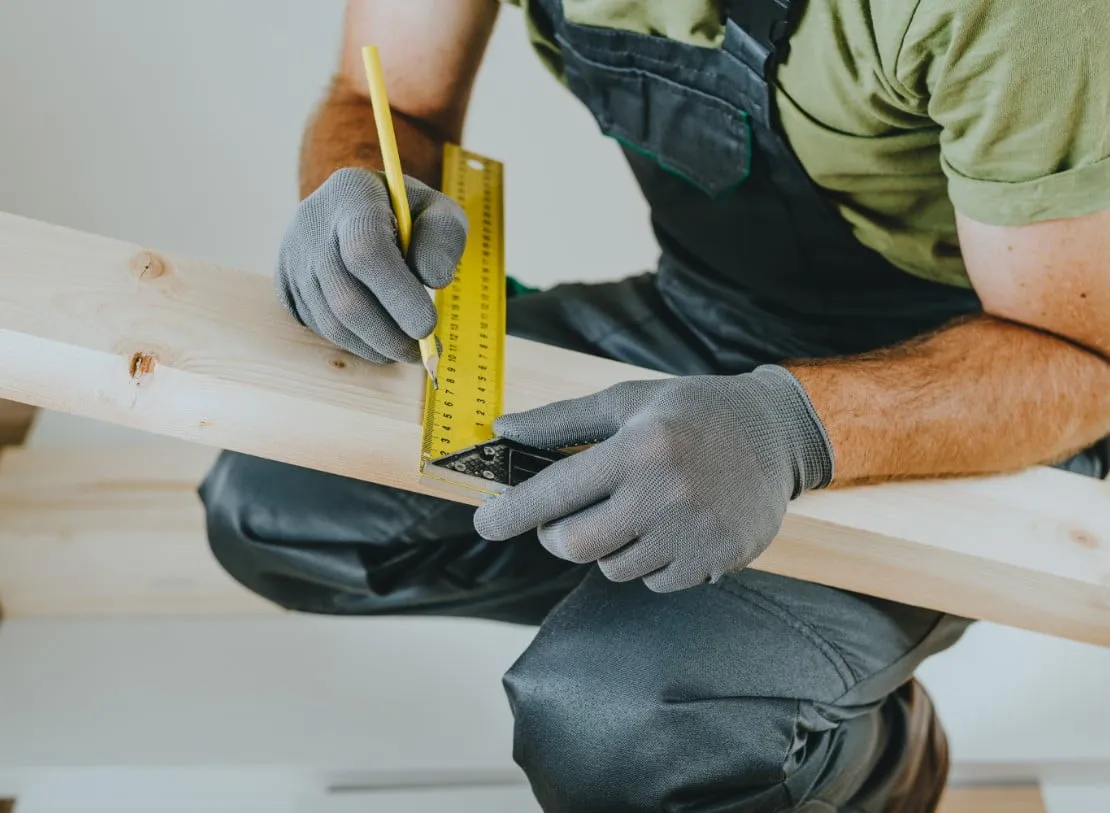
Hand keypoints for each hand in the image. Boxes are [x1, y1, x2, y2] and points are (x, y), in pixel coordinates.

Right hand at [275, 167, 466, 362]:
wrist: (358, 207)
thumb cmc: (408, 213)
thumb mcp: (438, 210)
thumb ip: (444, 236)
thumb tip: (434, 279)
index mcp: (352, 193)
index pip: (367, 248)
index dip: (398, 294)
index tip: (428, 327)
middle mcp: (313, 223)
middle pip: (346, 297)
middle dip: (389, 335)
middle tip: (423, 353)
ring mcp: (294, 255)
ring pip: (332, 321)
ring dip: (374, 345)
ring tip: (406, 349)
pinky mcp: (286, 281)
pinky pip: (320, 326)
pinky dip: (356, 342)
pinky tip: (381, 338)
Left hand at [473, 366, 833, 591]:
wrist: (776, 432)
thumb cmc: (691, 411)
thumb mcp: (628, 400)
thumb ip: (562, 420)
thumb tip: (502, 430)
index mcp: (638, 448)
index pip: (555, 492)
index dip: (510, 513)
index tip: (484, 523)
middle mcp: (664, 494)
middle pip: (576, 545)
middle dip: (555, 537)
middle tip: (560, 520)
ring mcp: (694, 534)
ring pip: (614, 568)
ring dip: (608, 547)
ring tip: (632, 511)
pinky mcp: (717, 561)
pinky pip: (655, 582)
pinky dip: (648, 563)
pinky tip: (668, 528)